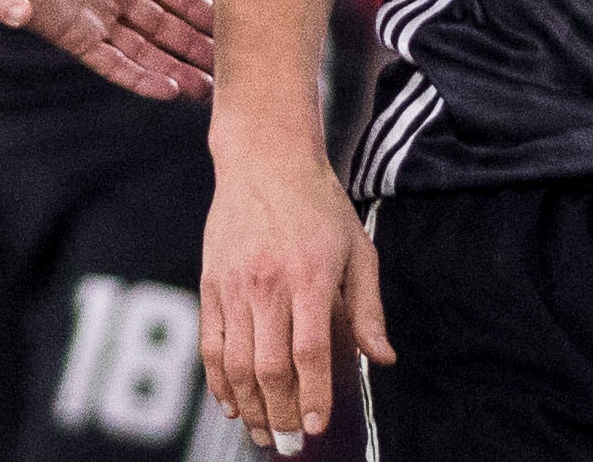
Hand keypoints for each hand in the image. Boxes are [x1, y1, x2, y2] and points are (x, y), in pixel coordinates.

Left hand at [0, 0, 218, 100]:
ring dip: (175, 69)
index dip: (198, 7)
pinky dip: (139, 76)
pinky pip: (112, 61)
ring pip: (144, 50)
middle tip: (229, 68)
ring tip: (208, 89)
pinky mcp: (72, 36)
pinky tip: (169, 89)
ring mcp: (92, 17)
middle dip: (195, 47)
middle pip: (163, 27)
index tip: (229, 24)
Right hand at [200, 153, 393, 451]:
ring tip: (261, 434)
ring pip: (234, 364)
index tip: (316, 427)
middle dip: (279, 414)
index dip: (313, 396)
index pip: (310, 352)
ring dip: (248, 407)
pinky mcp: (210, 285)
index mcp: (309, 276)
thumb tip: (382, 359)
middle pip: (269, 367)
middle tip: (288, 444)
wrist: (265, 160)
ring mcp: (234, 286)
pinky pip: (210, 345)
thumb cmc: (320, 206)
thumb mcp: (357, 249)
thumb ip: (368, 308)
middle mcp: (268, 284)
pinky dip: (217, 382)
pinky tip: (231, 406)